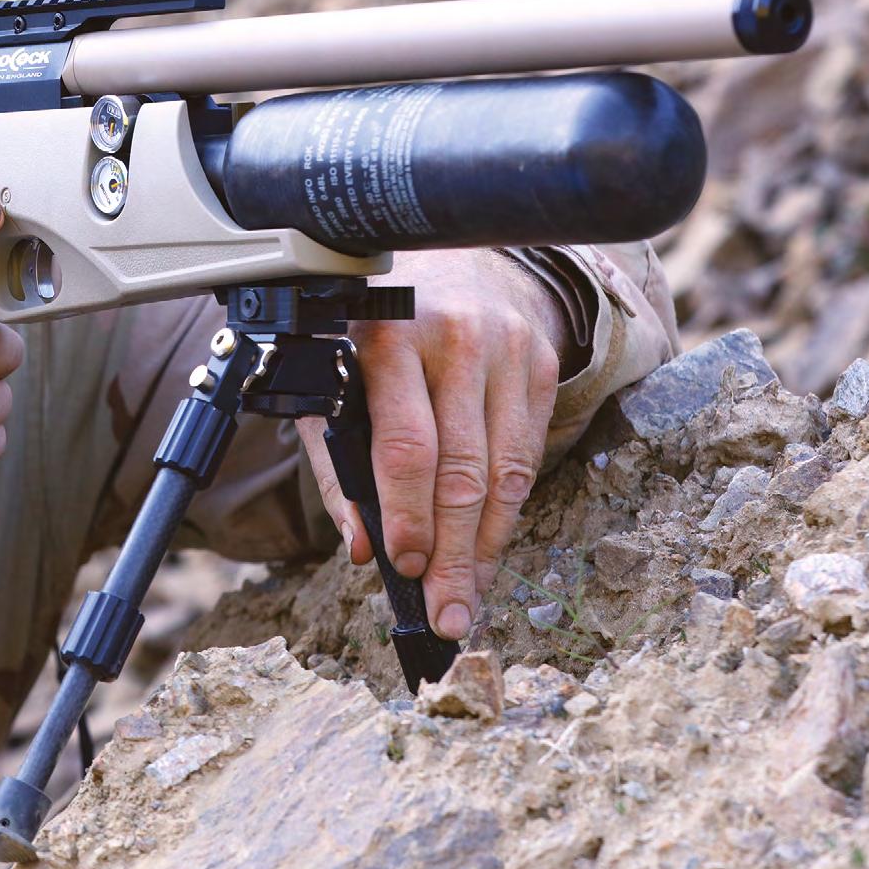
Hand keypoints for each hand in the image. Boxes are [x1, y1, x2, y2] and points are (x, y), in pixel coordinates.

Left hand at [297, 250, 565, 640]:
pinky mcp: (537, 360)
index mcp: (387, 336)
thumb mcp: (330, 377)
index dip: (410, 514)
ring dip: (486, 545)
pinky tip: (488, 546)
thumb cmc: (366, 327)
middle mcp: (453, 338)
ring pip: (505, 470)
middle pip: (463, 470)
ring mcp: (505, 347)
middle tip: (447, 615)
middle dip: (454, 553)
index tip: (405, 568)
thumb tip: (361, 546)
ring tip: (469, 598)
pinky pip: (527, 452)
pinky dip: (508, 508)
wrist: (439, 253)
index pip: (407, 444)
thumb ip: (337, 460)